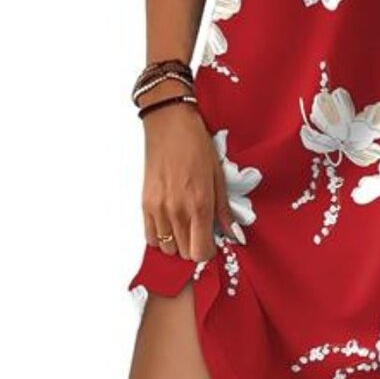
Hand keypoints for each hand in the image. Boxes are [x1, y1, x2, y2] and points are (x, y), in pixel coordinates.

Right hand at [140, 95, 236, 261]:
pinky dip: (161, 236)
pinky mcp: (145, 204)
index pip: (201, 252)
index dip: (209, 251)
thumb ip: (224, 211)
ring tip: (186, 224)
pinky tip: (171, 221)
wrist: (169, 124)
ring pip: (167, 249)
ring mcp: (158, 209)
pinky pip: (150, 238)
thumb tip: (234, 235)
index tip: (212, 241)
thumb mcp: (218, 176)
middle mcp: (177, 211)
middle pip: (184, 254)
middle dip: (195, 246)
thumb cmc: (197, 145)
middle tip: (201, 229)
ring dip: (178, 243)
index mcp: (199, 204)